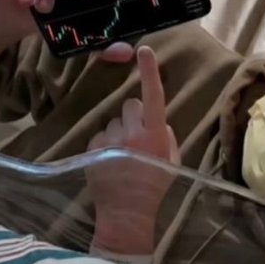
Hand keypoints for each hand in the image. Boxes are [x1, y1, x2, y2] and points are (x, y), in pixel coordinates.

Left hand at [86, 45, 179, 254]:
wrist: (126, 213)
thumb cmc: (154, 186)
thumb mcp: (172, 161)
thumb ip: (167, 135)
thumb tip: (158, 120)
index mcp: (155, 135)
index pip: (153, 96)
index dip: (150, 72)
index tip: (145, 50)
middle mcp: (132, 133)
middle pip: (131, 105)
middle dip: (134, 116)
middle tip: (137, 139)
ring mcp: (110, 139)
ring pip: (114, 121)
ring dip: (118, 133)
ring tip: (122, 157)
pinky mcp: (93, 147)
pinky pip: (100, 135)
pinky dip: (105, 145)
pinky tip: (110, 163)